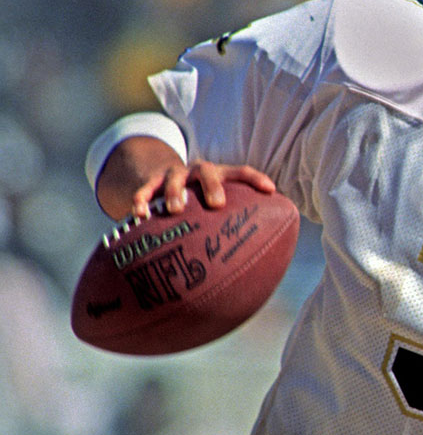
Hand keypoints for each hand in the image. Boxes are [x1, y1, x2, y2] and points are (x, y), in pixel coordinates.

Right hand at [131, 159, 275, 217]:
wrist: (164, 176)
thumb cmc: (200, 202)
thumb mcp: (216, 204)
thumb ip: (232, 222)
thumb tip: (258, 262)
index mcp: (219, 175)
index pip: (241, 172)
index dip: (257, 179)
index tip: (271, 190)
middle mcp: (197, 172)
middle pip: (207, 172)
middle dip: (212, 187)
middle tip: (217, 204)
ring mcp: (174, 175)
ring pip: (173, 178)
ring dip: (175, 192)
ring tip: (175, 210)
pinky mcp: (151, 182)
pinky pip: (145, 189)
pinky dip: (142, 200)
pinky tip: (139, 215)